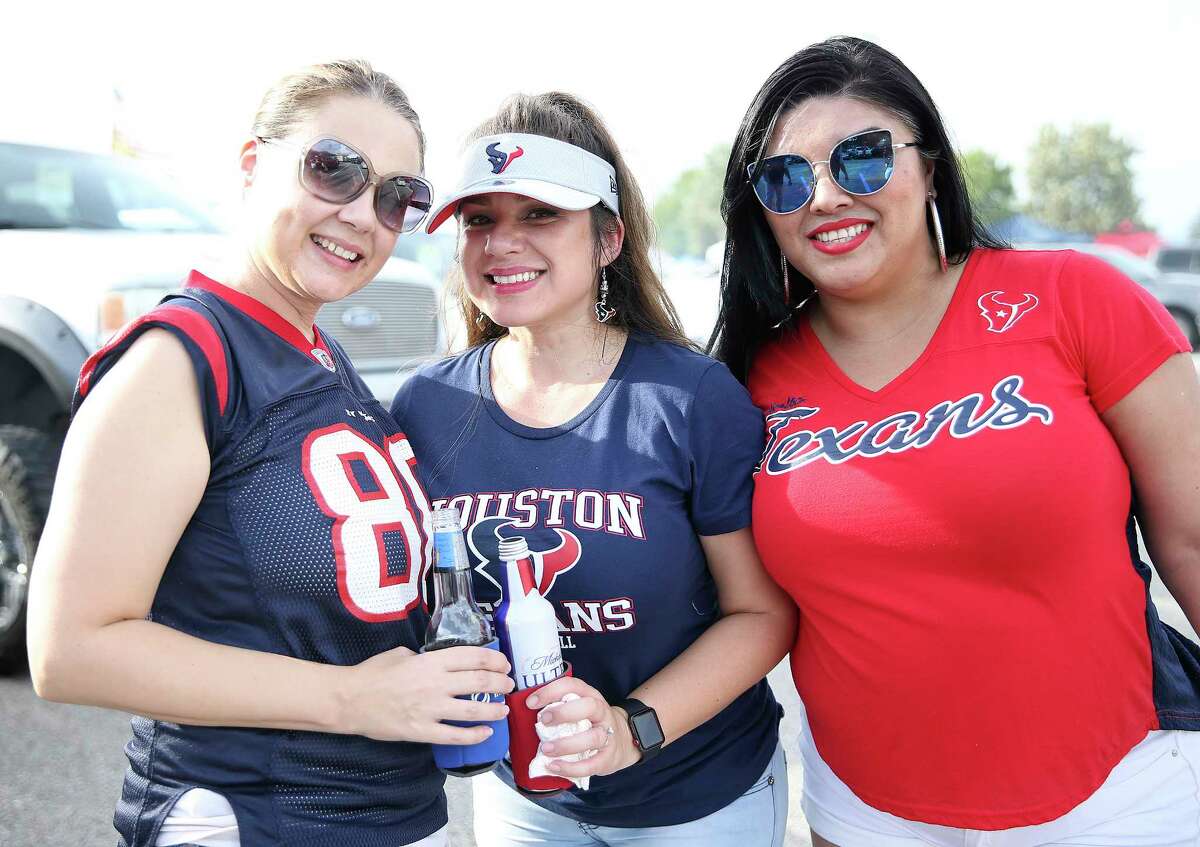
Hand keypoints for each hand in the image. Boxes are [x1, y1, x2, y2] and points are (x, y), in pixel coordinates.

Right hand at [338, 645, 513, 743]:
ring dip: (494, 709)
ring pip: (474, 709)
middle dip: (500, 683)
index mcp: (432, 661)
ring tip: (504, 709)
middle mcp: (436, 683)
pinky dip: (475, 735)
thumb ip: (425, 656)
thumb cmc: (373, 673)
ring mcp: (431, 709)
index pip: (474, 657)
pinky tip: (485, 733)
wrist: (350, 700)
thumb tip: (440, 661)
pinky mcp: (422, 731)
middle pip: (480, 681)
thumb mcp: (402, 653)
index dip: (495, 660)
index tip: (504, 664)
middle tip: (508, 685)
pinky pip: (455, 736)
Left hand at [526, 676, 642, 776]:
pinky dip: (572, 767)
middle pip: (589, 707)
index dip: (551, 691)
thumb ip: (558, 707)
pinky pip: (592, 764)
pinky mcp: (608, 757)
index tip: (531, 702)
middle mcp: (601, 712)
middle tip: (543, 720)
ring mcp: (607, 735)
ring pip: (593, 737)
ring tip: (546, 749)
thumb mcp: (579, 708)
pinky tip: (554, 767)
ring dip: (567, 744)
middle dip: (564, 713)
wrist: (623, 740)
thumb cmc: (590, 723)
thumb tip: (522, 713)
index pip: (572, 686)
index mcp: (589, 696)